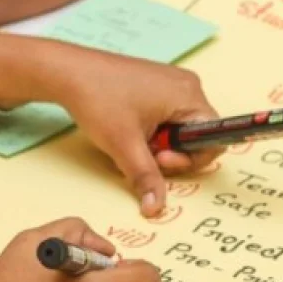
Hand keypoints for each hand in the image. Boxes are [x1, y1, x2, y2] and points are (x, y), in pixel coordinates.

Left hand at [47, 46, 223, 215]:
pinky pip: (168, 117)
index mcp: (189, 95)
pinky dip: (153, 131)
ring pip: (179, 128)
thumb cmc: (99, 100)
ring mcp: (172, 82)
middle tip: (142, 153)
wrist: (70, 72)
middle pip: (196, 135)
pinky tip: (129, 130)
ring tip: (131, 140)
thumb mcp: (124, 146)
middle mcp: (187, 85)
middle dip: (170, 152)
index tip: (160, 158)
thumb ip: (146, 178)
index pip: (212, 138)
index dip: (190, 158)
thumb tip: (157, 209)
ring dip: (159, 144)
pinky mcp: (157, 84)